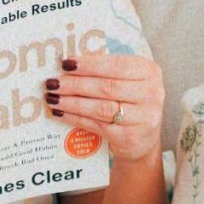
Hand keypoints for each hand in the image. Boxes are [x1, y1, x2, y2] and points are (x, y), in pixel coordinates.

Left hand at [44, 55, 163, 163]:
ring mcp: (143, 117)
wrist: (143, 140)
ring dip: (72, 102)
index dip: (89, 64)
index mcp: (149, 71)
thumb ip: (106, 70)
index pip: (117, 65)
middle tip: (52, 82)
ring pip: (101, 107)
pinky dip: (76, 118)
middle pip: (107, 87)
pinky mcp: (130, 137)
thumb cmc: (129, 101)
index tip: (65, 63)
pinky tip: (61, 113)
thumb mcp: (126, 81)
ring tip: (52, 97)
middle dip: (75, 84)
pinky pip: (98, 126)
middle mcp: (151, 93)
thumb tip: (68, 63)